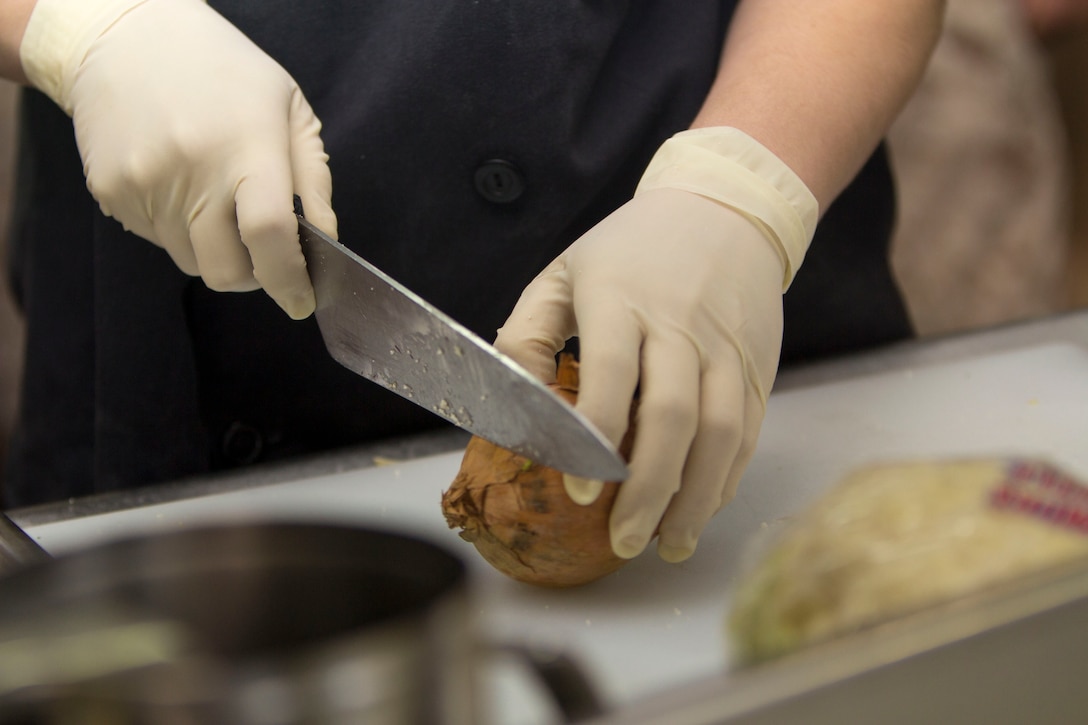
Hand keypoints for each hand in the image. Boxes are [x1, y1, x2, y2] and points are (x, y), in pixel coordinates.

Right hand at [19, 0, 333, 318]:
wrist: (123, 35)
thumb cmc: (222, 69)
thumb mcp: (288, 106)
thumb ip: (313, 178)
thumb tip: (324, 240)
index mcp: (246, 147)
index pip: (269, 235)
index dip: (288, 279)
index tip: (300, 299)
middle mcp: (193, 171)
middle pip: (226, 270)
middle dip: (253, 276)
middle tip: (262, 252)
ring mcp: (146, 185)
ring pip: (190, 261)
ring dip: (213, 249)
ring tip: (215, 198)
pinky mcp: (112, 193)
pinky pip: (156, 240)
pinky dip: (177, 228)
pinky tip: (179, 183)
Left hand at [494, 129, 817, 562]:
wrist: (726, 211)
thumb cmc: (630, 250)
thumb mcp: (563, 274)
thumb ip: (527, 336)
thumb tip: (514, 409)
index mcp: (620, 299)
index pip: (610, 372)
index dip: (594, 434)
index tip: (578, 489)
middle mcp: (679, 324)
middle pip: (673, 415)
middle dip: (649, 487)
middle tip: (624, 541)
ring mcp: (726, 347)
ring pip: (722, 432)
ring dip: (697, 497)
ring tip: (670, 545)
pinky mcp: (758, 364)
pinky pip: (748, 430)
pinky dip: (727, 476)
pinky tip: (702, 506)